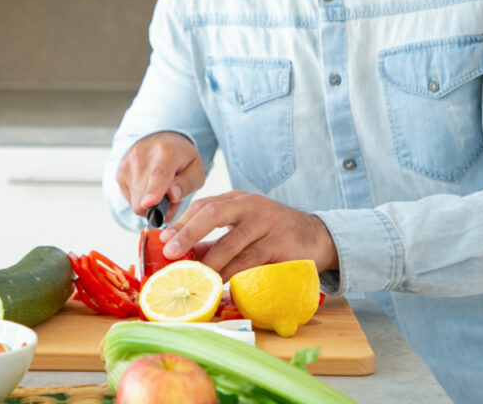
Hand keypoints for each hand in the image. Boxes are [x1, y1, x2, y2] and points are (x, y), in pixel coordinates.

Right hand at [116, 132, 206, 221]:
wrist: (160, 140)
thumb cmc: (181, 158)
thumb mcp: (196, 170)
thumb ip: (187, 184)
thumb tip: (172, 195)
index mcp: (166, 151)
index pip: (158, 174)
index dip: (154, 191)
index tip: (150, 203)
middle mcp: (141, 155)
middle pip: (144, 197)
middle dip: (159, 208)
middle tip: (172, 199)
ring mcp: (127, 165)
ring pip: (136, 202)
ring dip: (150, 205)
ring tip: (162, 191)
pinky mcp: (119, 174)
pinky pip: (130, 200)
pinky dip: (142, 199)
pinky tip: (150, 188)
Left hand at [159, 190, 339, 280]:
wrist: (317, 237)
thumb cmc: (273, 234)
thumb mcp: (244, 229)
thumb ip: (216, 241)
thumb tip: (185, 257)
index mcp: (237, 200)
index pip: (204, 205)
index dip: (182, 222)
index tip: (165, 239)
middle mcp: (250, 206)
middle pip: (213, 213)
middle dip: (189, 232)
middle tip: (171, 251)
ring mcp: (267, 223)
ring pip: (232, 241)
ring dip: (210, 261)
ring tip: (194, 276)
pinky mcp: (281, 243)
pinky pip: (252, 260)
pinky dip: (234, 273)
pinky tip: (221, 282)